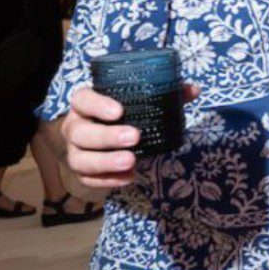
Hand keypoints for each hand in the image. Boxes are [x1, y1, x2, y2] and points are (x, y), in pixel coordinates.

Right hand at [62, 83, 198, 188]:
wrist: (110, 142)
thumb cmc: (127, 115)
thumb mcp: (143, 101)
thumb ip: (167, 93)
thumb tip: (193, 90)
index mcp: (86, 104)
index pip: (81, 99)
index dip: (97, 105)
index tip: (119, 111)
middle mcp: (75, 126)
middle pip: (79, 132)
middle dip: (106, 136)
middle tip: (134, 137)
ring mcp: (75, 151)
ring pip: (79, 159)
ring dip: (105, 161)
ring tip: (131, 161)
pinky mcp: (82, 172)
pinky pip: (88, 179)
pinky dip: (108, 180)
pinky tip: (129, 177)